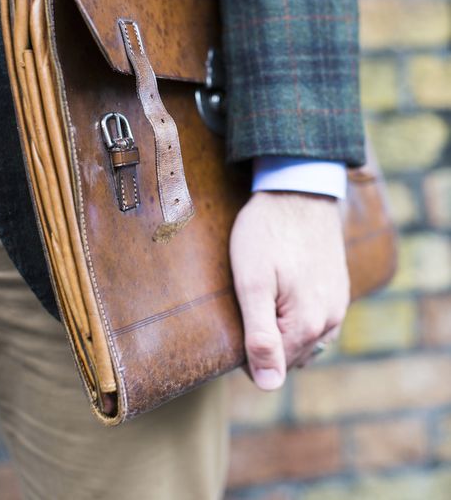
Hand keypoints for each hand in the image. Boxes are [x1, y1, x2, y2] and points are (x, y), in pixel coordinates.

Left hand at [229, 191, 349, 390]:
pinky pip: (315, 320)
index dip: (245, 350)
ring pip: (303, 339)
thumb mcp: (252, 284)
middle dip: (265, 340)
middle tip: (246, 302)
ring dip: (281, 328)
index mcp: (308, 325)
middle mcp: (330, 322)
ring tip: (264, 293)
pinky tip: (283, 289)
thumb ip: (260, 337)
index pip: (271, 367)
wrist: (299, 190)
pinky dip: (296, 315)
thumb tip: (269, 385)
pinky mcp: (339, 290)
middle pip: (288, 355)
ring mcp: (338, 305)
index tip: (235, 318)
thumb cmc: (267, 234)